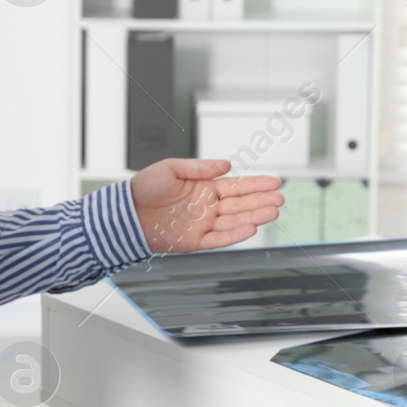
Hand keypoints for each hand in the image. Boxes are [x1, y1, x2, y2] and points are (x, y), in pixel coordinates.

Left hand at [131, 159, 283, 252]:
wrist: (125, 213)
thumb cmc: (144, 188)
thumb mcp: (171, 168)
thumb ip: (200, 167)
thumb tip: (226, 164)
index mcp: (204, 188)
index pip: (236, 186)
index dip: (256, 184)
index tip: (275, 182)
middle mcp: (207, 207)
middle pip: (240, 204)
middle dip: (261, 200)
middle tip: (281, 198)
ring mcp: (202, 224)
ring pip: (234, 221)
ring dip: (254, 216)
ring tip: (274, 211)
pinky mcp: (195, 241)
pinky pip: (219, 239)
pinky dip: (235, 235)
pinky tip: (251, 228)